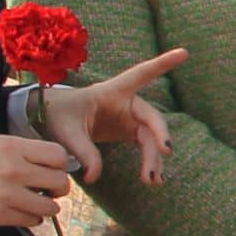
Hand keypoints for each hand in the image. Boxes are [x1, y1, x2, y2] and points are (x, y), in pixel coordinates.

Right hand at [0, 134, 73, 227]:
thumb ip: (17, 152)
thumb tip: (44, 162)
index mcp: (10, 147)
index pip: (58, 154)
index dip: (60, 165)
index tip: (54, 170)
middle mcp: (13, 170)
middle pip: (60, 182)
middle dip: (58, 188)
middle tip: (51, 190)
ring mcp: (6, 194)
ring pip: (50, 207)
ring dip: (46, 207)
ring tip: (38, 204)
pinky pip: (31, 221)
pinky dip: (31, 219)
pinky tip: (24, 214)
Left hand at [34, 48, 188, 184]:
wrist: (52, 120)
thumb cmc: (59, 115)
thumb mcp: (66, 131)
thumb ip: (83, 152)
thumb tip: (94, 176)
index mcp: (112, 92)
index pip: (141, 75)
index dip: (162, 64)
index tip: (184, 53)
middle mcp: (127, 104)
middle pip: (152, 118)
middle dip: (160, 135)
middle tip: (165, 152)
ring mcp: (131, 119)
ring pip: (151, 138)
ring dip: (153, 159)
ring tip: (152, 182)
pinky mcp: (129, 132)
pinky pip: (146, 148)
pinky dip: (149, 163)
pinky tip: (152, 180)